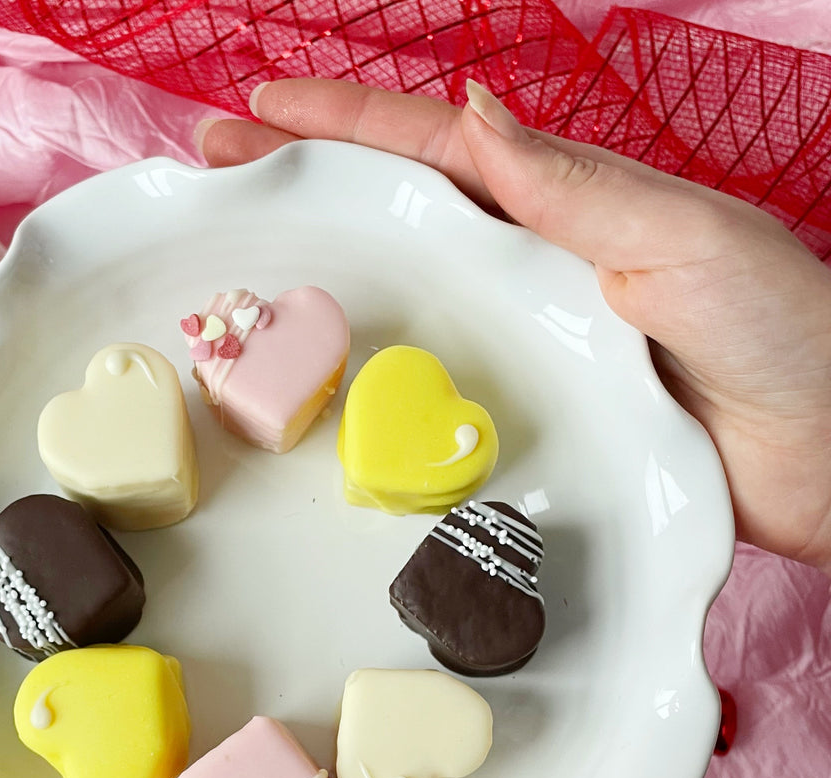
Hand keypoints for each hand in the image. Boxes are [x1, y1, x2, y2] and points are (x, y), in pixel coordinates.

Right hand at [197, 79, 830, 575]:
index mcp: (564, 205)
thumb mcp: (682, 241)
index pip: (433, 146)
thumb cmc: (779, 336)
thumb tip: (476, 117)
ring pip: (402, 294)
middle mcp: (529, 265)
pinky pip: (426, 382)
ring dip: (322, 274)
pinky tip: (319, 381)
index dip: (343, 124)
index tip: (256, 110)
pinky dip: (366, 370)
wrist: (825, 460)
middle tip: (215, 179)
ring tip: (239, 269)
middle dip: (304, 184)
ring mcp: (519, 340)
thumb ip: (576, 189)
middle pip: (397, 210)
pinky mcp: (521, 413)